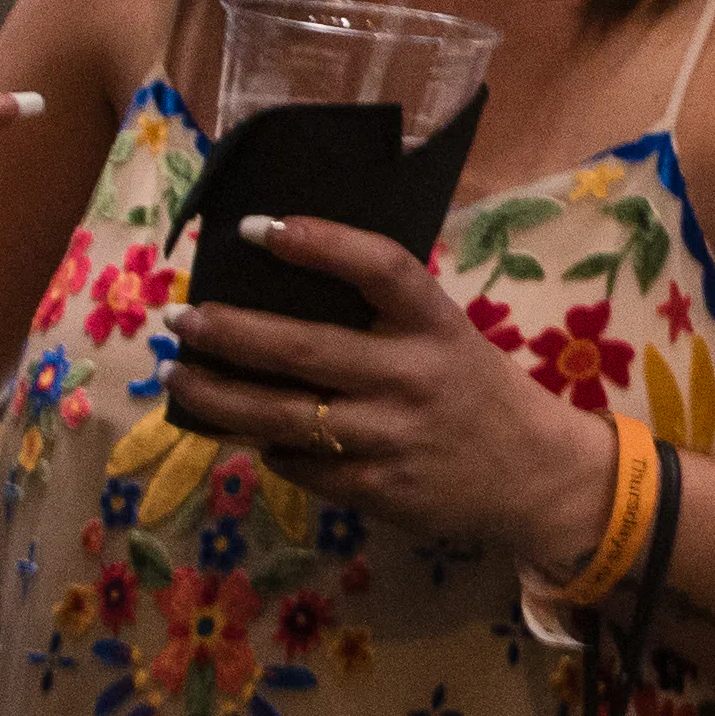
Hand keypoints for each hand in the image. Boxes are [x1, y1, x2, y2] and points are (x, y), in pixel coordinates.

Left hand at [163, 214, 625, 570]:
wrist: (535, 477)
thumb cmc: (475, 390)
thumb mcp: (448, 337)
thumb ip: (385, 318)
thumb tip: (278, 293)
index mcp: (437, 324)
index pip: (380, 268)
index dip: (320, 243)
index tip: (256, 226)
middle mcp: (412, 376)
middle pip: (303, 348)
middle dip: (229, 331)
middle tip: (182, 317)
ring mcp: (391, 437)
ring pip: (281, 417)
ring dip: (218, 396)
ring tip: (179, 376)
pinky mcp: (376, 488)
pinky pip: (299, 464)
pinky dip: (265, 446)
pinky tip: (246, 432)